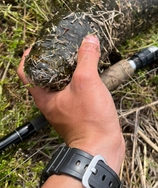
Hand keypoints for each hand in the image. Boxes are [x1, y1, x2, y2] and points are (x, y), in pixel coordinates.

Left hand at [17, 35, 124, 172]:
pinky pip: (75, 90)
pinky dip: (80, 79)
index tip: (42, 43)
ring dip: (68, 68)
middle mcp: (51, 101)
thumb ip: (87, 58)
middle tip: (64, 46)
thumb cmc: (89, 121)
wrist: (102, 147)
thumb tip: (89, 40)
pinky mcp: (78, 111)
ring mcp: (64, 107)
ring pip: (62, 82)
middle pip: (45, 75)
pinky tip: (91, 72)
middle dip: (53, 59)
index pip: (26, 71)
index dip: (31, 55)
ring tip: (79, 55)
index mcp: (44, 96)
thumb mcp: (87, 82)